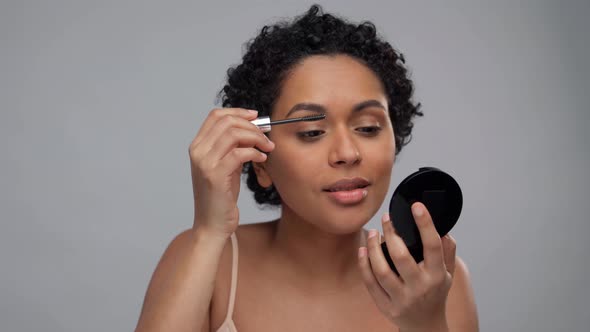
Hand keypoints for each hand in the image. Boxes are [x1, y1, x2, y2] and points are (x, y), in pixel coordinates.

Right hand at [188, 108, 274, 237]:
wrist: (212, 225)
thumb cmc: (221, 197)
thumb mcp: (226, 166)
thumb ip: (232, 147)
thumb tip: (253, 128)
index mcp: (198, 146)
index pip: (215, 116)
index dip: (238, 112)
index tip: (256, 117)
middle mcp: (198, 151)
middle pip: (227, 122)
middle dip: (251, 125)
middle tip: (266, 135)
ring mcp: (205, 163)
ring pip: (234, 134)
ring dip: (256, 137)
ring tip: (267, 147)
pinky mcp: (215, 175)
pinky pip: (240, 153)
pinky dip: (255, 153)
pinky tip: (262, 159)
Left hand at [358, 202, 456, 331]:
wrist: (425, 327)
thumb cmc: (435, 295)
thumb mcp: (447, 274)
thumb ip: (447, 252)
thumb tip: (443, 230)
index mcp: (436, 276)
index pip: (432, 246)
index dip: (425, 224)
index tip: (417, 206)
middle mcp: (419, 287)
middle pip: (401, 256)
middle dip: (391, 233)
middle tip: (386, 218)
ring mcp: (401, 298)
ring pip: (381, 269)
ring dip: (373, 247)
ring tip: (372, 232)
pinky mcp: (385, 306)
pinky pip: (370, 282)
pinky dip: (364, 264)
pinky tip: (362, 250)